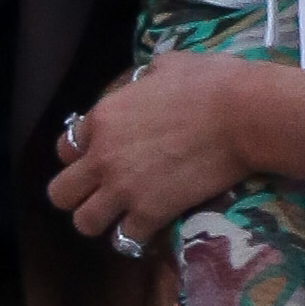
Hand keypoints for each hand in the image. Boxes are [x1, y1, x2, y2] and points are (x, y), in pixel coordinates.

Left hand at [48, 55, 243, 249]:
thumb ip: (143, 80)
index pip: (64, 149)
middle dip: (78, 195)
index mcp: (102, 117)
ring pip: (84, 222)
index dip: (80, 157)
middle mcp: (103, 156)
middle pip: (60, 193)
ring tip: (122, 216)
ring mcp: (124, 188)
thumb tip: (145, 84)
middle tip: (103, 194)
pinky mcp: (151, 212)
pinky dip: (137, 237)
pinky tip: (150, 229)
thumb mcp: (166, 66)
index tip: (101, 160)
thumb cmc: (211, 82)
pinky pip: (126, 239)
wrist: (244, 114)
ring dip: (101, 221)